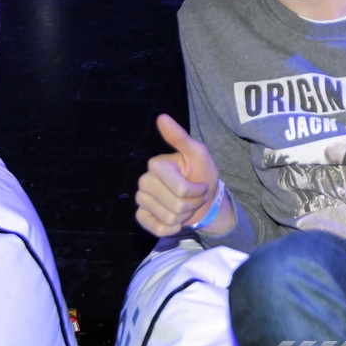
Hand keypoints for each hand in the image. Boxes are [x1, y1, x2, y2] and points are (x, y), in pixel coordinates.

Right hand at [135, 114, 221, 236]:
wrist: (203, 201)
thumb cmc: (201, 174)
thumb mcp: (198, 153)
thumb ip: (180, 137)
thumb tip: (161, 117)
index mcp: (156, 165)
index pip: (180, 188)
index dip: (196, 191)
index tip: (201, 186)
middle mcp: (144, 181)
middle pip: (175, 205)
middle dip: (192, 204)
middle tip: (195, 198)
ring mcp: (141, 200)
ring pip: (168, 218)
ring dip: (184, 216)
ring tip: (187, 206)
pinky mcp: (142, 217)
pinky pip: (156, 228)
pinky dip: (172, 228)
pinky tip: (176, 220)